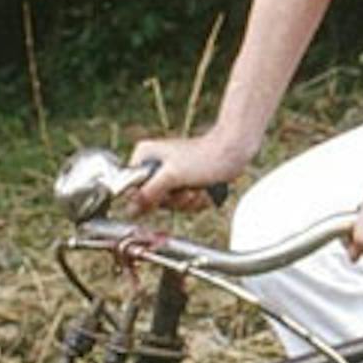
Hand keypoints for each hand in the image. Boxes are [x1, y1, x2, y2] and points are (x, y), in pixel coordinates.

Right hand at [125, 130, 255, 214]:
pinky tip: (204, 191)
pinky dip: (196, 201)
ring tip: (197, 188)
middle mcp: (155, 166)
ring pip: (171, 205)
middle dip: (174, 200)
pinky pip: (184, 205)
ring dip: (187, 202)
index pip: (132, 188)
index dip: (148, 198)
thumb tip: (130, 209)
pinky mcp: (185, 184)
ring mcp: (171, 176)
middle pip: (153, 200)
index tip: (165, 193)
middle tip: (186, 189)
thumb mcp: (171, 177)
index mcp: (144, 156)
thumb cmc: (204, 157)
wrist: (233, 153)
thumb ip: (148, 193)